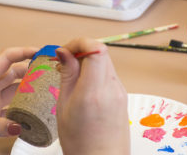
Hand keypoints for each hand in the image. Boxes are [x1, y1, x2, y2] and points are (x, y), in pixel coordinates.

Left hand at [0, 47, 37, 138]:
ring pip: (14, 89)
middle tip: (46, 74)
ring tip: (43, 93)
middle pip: (14, 72)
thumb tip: (20, 126)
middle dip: (30, 71)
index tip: (39, 52)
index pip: (6, 58)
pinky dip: (20, 109)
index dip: (22, 52)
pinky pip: (11, 107)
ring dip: (27, 90)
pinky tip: (30, 115)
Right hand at [56, 38, 129, 154]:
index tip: (65, 51)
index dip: (79, 43)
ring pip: (104, 61)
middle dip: (80, 49)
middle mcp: (112, 88)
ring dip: (87, 60)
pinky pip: (108, 72)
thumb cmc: (80, 142)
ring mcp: (120, 91)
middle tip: (64, 61)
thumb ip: (67, 75)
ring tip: (72, 73)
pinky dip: (94, 70)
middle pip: (100, 51)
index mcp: (94, 92)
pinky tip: (83, 82)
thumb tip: (64, 52)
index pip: (96, 49)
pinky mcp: (122, 94)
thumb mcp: (64, 106)